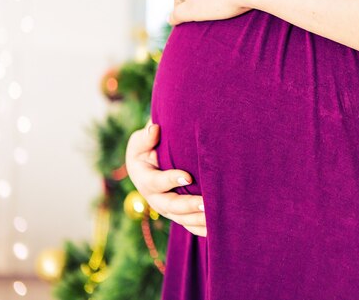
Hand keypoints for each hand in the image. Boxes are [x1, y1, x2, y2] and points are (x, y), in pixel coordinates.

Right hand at [125, 119, 206, 236]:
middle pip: (170, 206)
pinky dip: (202, 229)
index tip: (188, 177)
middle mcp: (154, 198)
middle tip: (206, 204)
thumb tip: (154, 129)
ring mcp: (166, 209)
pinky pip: (189, 225)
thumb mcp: (141, 141)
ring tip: (215, 218)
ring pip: (182, 219)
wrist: (151, 163)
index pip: (156, 182)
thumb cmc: (148, 148)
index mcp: (144, 179)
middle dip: (188, 206)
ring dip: (198, 220)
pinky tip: (217, 229)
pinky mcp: (177, 215)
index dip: (171, 180)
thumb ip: (146, 137)